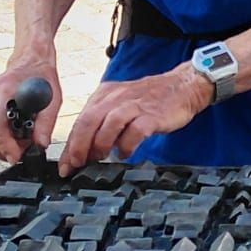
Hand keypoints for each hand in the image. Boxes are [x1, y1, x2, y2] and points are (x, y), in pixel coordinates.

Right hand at [0, 57, 62, 163]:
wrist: (32, 58)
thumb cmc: (41, 74)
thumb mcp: (53, 97)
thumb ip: (47, 122)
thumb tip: (41, 144)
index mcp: (4, 90)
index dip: (4, 145)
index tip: (15, 157)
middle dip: (2, 150)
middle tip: (21, 153)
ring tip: (20, 144)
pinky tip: (13, 137)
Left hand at [58, 65, 211, 176]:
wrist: (183, 86)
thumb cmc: (151, 99)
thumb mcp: (121, 103)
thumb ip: (103, 122)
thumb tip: (84, 150)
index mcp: (106, 94)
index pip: (80, 120)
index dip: (70, 145)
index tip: (66, 165)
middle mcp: (117, 98)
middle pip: (89, 121)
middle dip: (79, 147)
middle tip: (78, 164)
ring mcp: (135, 105)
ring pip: (108, 125)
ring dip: (101, 145)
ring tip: (102, 158)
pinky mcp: (152, 115)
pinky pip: (134, 132)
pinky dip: (127, 145)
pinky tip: (126, 153)